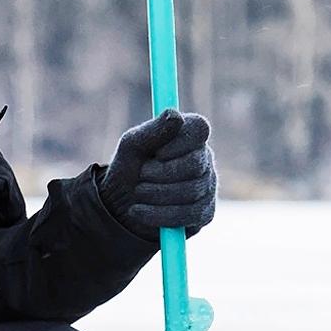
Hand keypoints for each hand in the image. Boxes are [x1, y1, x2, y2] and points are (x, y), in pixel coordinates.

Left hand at [99, 110, 215, 238]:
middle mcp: (204, 159)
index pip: (200, 128)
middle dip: (162, 173)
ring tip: (138, 193)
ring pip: (191, 191)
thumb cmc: (130, 168)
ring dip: (157, 194)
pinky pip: (189, 214)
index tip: (157, 153)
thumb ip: (153, 130)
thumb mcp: (132, 146)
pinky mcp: (205, 213)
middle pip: (195, 164)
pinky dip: (159, 215)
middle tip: (141, 175)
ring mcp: (208, 187)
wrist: (122, 205)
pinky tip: (139, 212)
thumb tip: (175, 115)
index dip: (180, 141)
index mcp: (189, 136)